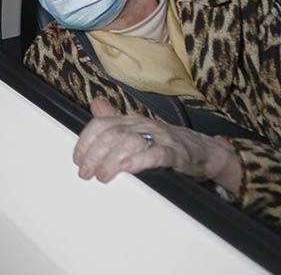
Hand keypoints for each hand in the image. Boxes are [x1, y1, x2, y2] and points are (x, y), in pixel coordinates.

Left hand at [73, 99, 242, 193]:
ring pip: (130, 142)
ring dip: (112, 160)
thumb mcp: (138, 130)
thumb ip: (115, 120)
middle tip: (86, 173)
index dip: (85, 141)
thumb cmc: (166, 142)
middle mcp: (143, 124)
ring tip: (103, 176)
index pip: (101, 124)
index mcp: (131, 120)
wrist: (203, 150)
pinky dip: (140, 160)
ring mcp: (160, 137)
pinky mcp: (176, 152)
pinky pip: (157, 153)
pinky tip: (128, 168)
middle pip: (111, 134)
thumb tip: (95, 106)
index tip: (77, 159)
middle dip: (94, 154)